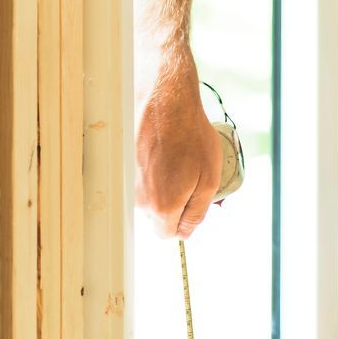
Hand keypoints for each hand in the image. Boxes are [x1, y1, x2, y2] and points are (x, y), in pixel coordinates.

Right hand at [134, 61, 223, 238]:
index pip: (170, 234)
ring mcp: (132, 183)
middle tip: (192, 176)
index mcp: (163, 207)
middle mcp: (142, 200)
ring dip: (167, 186)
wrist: (166, 104)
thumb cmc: (191, 138)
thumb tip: (187, 231)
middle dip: (177, 204)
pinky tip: (168, 152)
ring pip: (153, 199)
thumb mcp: (209, 180)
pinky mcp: (128, 168)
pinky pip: (145, 181)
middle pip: (160, 217)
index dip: (186, 221)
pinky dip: (157, 172)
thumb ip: (197, 212)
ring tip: (181, 160)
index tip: (195, 201)